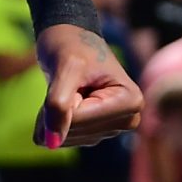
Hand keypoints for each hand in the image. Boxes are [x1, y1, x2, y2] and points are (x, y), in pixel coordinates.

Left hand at [36, 25, 141, 147]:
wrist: (70, 38)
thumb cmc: (72, 45)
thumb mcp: (66, 67)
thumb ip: (59, 104)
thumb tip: (52, 143)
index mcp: (130, 101)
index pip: (80, 119)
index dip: (62, 99)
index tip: (70, 76)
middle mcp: (127, 119)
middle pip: (74, 132)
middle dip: (57, 110)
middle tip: (65, 81)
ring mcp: (111, 129)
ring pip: (66, 138)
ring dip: (53, 115)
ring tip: (67, 89)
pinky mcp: (95, 133)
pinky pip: (61, 140)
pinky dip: (53, 121)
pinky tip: (64, 100)